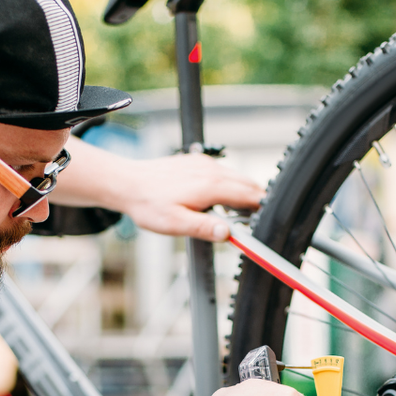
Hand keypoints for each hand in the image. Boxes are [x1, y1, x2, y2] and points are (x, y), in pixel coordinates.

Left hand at [51, 141, 263, 241]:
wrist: (128, 183)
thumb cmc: (149, 204)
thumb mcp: (176, 224)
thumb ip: (205, 228)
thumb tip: (228, 234)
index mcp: (211, 186)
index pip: (249, 196)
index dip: (262, 209)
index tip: (268, 222)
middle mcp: (211, 170)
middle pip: (247, 184)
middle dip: (256, 201)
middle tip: (256, 221)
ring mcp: (204, 163)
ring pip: (236, 177)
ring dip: (242, 193)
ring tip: (238, 214)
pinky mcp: (196, 161)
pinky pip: (222, 172)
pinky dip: (228, 184)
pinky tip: (218, 200)